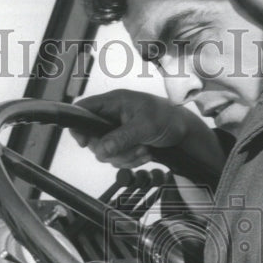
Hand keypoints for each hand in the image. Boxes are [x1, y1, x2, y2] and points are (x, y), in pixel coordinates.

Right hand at [70, 90, 223, 171]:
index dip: (79, 127)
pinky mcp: (123, 144)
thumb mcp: (145, 126)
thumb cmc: (167, 118)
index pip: (84, 110)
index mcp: (114, 102)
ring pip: (106, 153)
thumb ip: (121, 138)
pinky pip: (117, 159)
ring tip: (145, 149)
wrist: (184, 131)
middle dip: (113, 150)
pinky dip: (131, 161)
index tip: (85, 143)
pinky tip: (146, 153)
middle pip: (94, 139)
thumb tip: (100, 150)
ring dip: (126, 157)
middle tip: (133, 147)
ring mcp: (117, 132)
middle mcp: (112, 116)